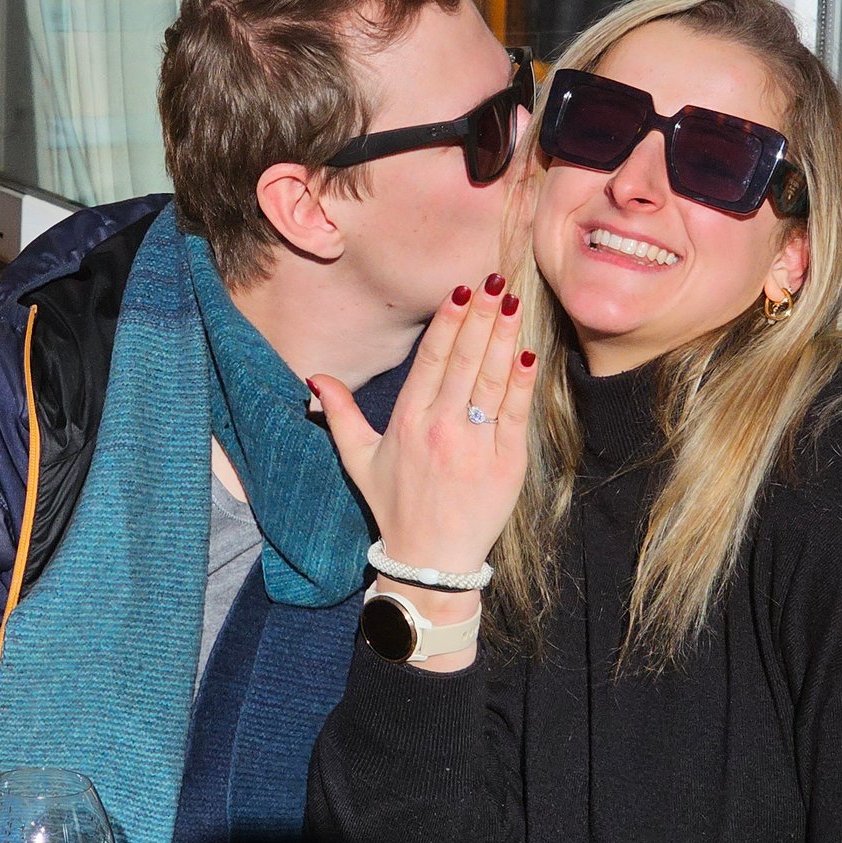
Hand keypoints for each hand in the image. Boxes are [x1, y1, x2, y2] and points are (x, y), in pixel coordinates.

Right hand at [310, 275, 535, 582]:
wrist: (431, 561)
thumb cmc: (394, 507)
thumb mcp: (359, 460)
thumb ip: (340, 414)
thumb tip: (314, 378)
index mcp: (406, 423)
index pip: (431, 361)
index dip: (447, 324)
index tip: (460, 292)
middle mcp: (441, 429)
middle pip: (464, 362)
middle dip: (479, 318)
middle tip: (493, 281)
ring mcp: (475, 446)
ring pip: (491, 380)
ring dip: (503, 338)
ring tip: (512, 304)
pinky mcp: (506, 463)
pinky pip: (516, 413)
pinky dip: (522, 381)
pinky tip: (527, 352)